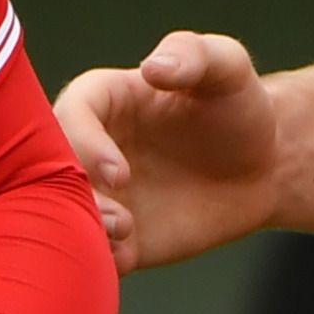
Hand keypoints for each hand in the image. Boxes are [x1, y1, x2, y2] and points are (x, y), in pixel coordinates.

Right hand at [54, 31, 287, 271]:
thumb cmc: (237, 107)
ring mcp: (98, 192)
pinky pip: (91, 250)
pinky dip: (98, 258)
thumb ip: (194, 55)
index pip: (72, 115)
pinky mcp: (113, 235)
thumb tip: (154, 67)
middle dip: (74, 194)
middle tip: (118, 218)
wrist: (260, 167)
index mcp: (102, 99)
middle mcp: (88, 146)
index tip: (121, 173)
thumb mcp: (227, 68)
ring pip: (63, 212)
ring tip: (124, 235)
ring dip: (82, 228)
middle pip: (53, 168)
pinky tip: (125, 258)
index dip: (85, 144)